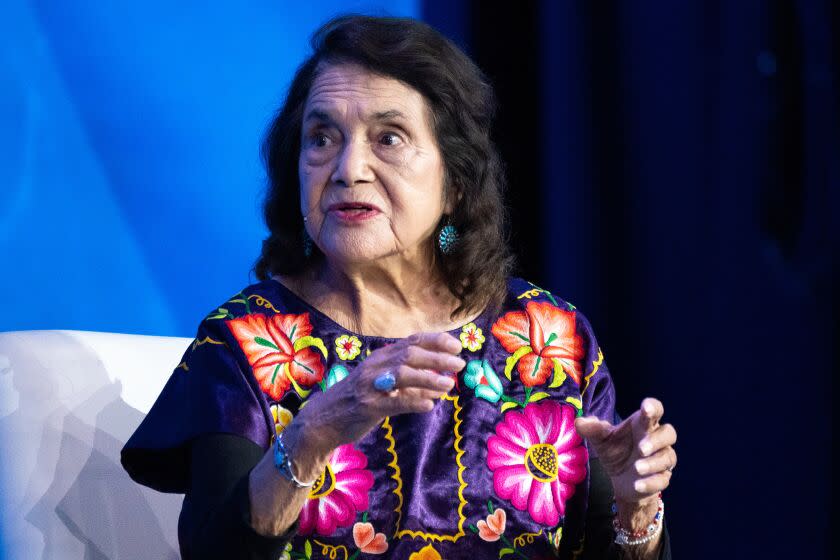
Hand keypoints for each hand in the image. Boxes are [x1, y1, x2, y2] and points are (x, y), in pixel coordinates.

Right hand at [291, 332, 463, 456]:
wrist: (322, 419)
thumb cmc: (357, 400)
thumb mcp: (382, 383)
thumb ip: (409, 381)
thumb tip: (442, 383)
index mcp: (380, 358)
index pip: (411, 341)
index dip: (435, 341)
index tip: (457, 345)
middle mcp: (375, 367)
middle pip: (409, 355)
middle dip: (437, 358)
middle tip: (459, 364)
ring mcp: (369, 386)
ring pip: (402, 375)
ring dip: (428, 378)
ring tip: (448, 384)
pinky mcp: (366, 407)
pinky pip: (392, 403)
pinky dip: (412, 402)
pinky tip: (429, 405)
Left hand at [574, 398, 676, 505]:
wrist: (621, 481)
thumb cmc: (615, 451)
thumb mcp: (602, 440)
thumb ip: (593, 430)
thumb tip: (579, 422)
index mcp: (643, 425)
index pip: (655, 410)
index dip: (653, 407)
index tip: (647, 408)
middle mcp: (656, 440)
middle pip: (669, 433)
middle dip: (656, 440)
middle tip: (641, 448)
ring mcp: (662, 459)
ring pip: (667, 457)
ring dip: (653, 463)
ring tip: (637, 468)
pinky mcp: (662, 478)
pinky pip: (662, 480)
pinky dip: (651, 482)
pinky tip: (638, 485)